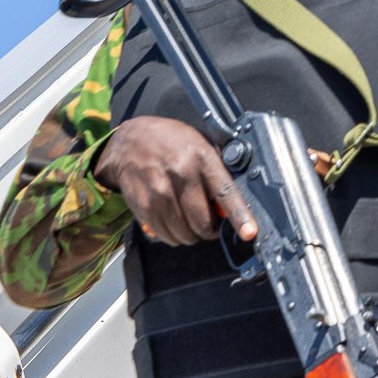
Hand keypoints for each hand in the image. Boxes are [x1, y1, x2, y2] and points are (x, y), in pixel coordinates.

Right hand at [94, 116, 256, 245]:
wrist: (129, 142)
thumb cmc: (171, 142)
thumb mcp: (200, 144)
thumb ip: (216, 171)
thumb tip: (229, 204)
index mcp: (201, 158)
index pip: (224, 193)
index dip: (239, 216)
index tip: (249, 233)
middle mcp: (180, 176)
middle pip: (203, 222)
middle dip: (211, 230)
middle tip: (210, 224)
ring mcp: (159, 193)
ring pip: (184, 234)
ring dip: (192, 235)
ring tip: (190, 220)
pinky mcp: (143, 207)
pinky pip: (166, 236)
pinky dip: (174, 235)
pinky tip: (174, 220)